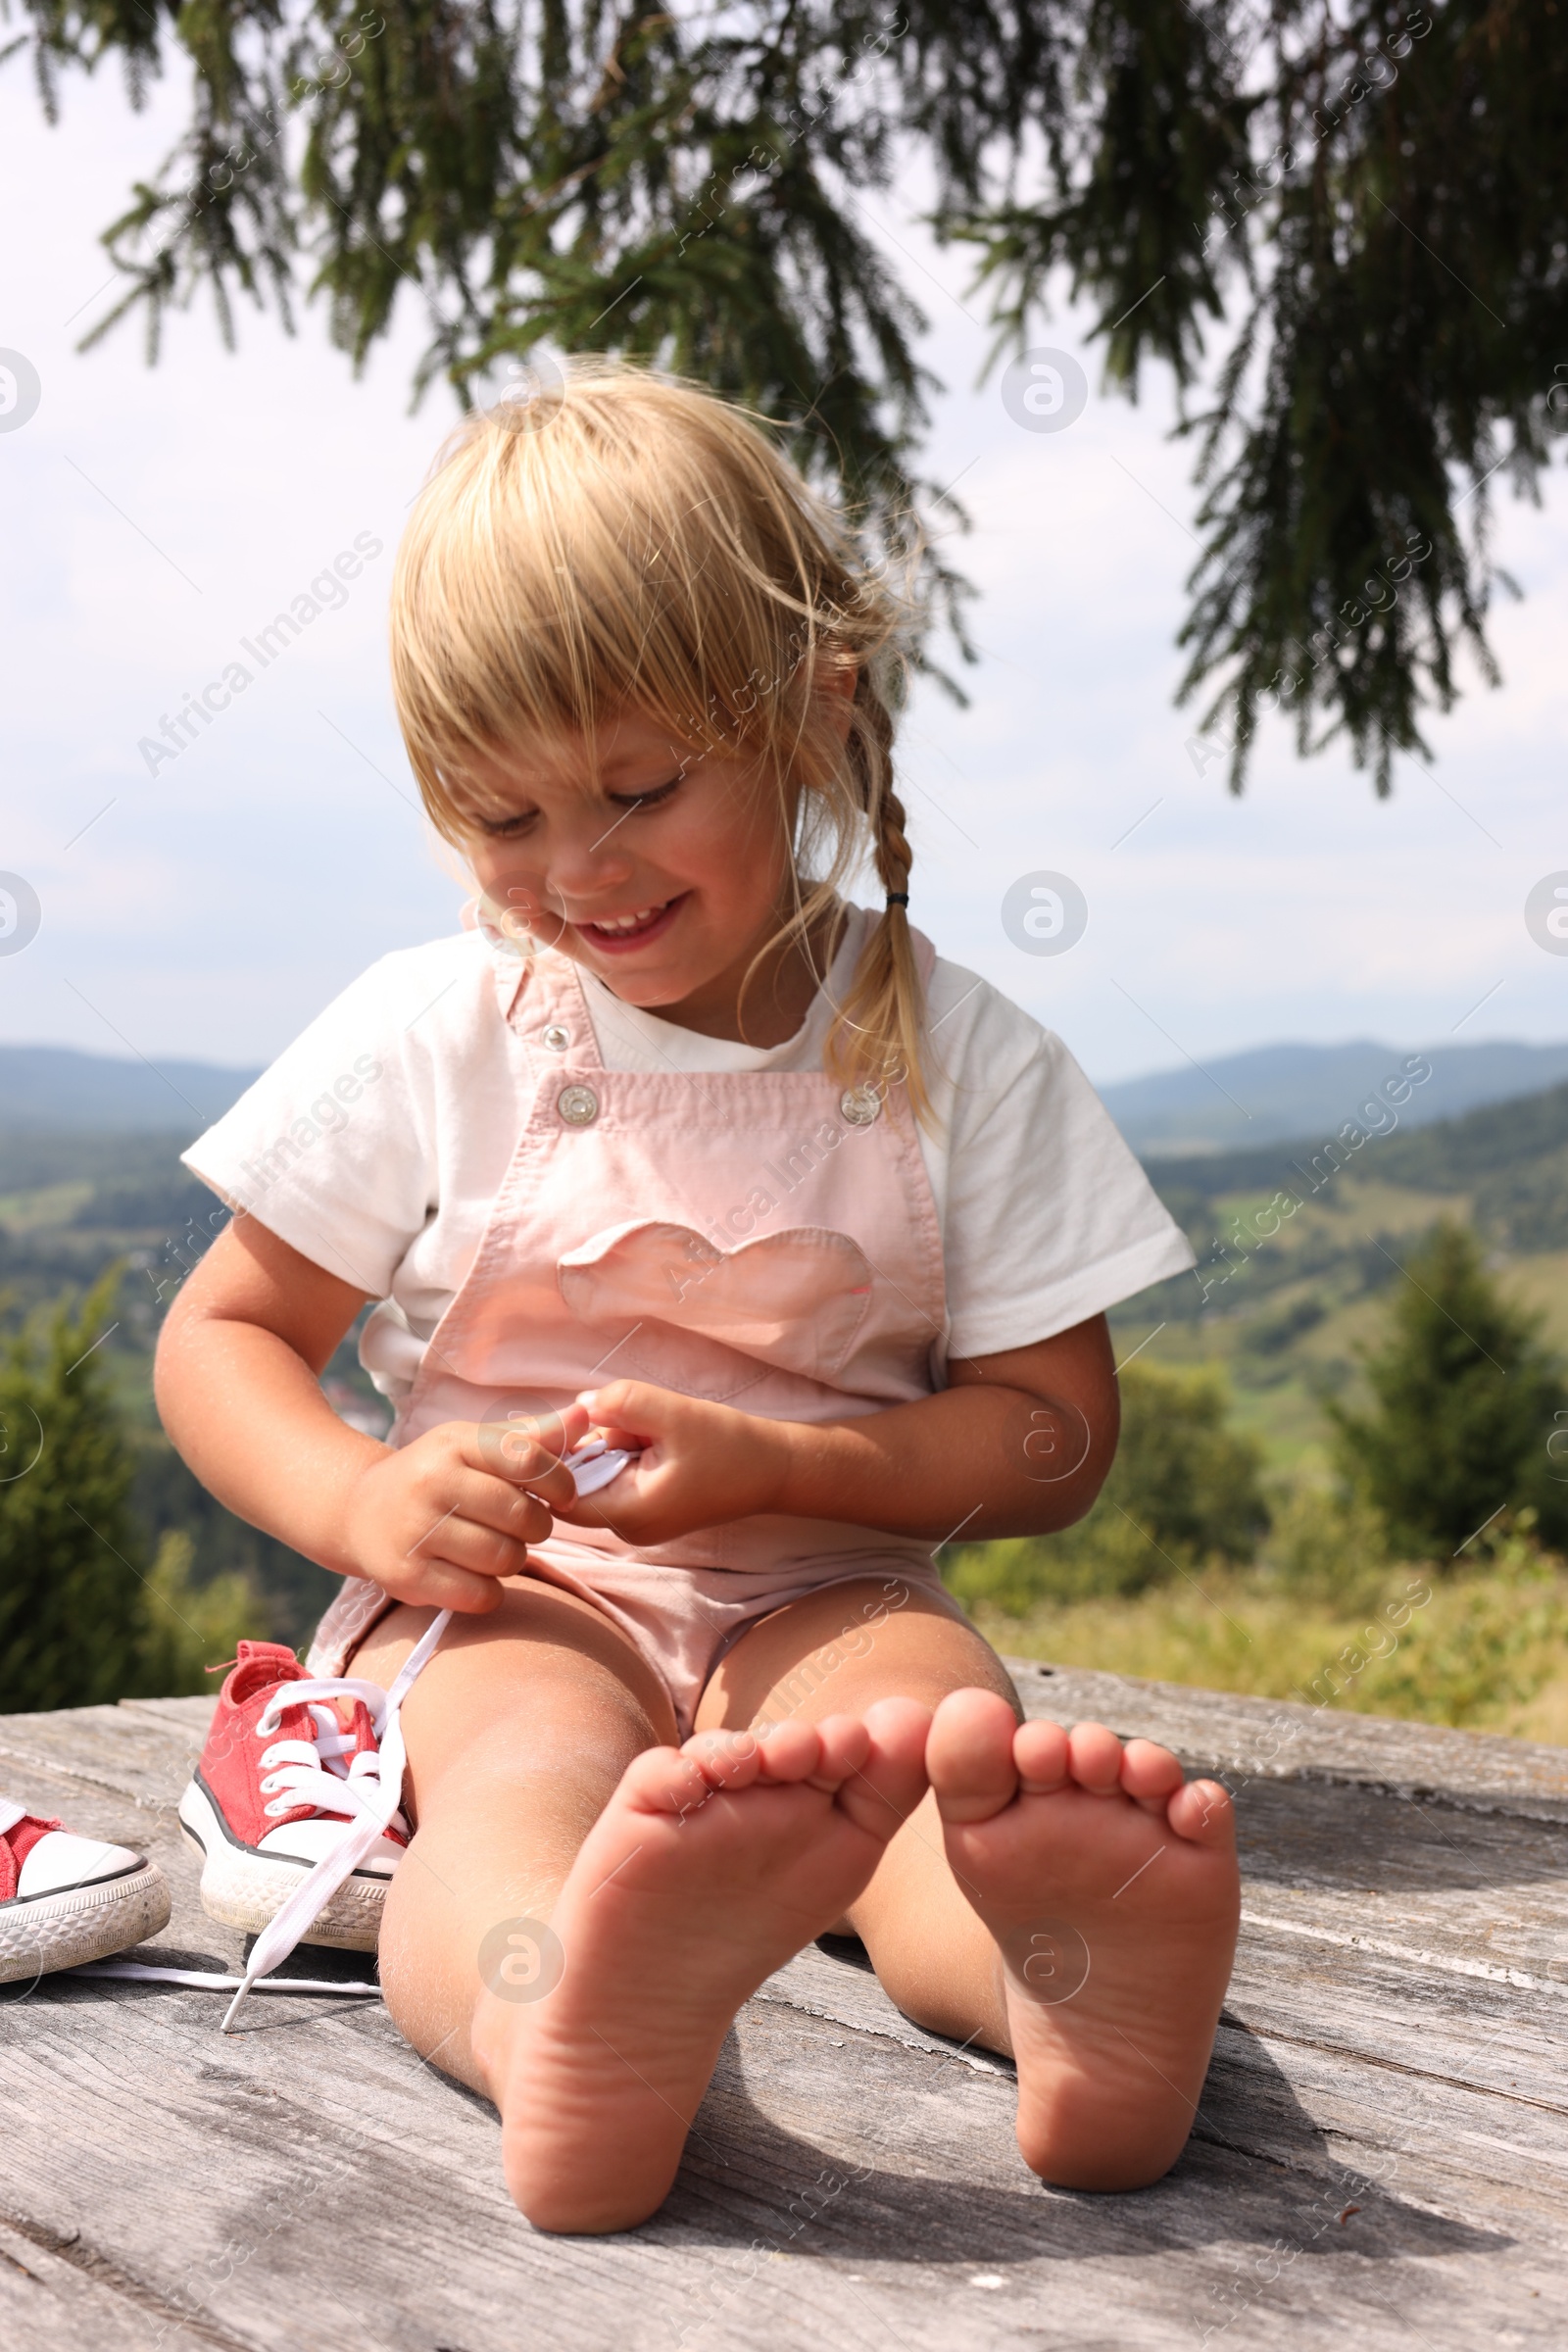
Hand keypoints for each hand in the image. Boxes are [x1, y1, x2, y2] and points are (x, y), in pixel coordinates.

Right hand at [338, 1405, 589, 1610]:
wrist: (359, 1512)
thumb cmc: (434, 1475)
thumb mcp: (474, 1444)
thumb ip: (531, 1435)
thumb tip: (583, 1413)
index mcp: (453, 1443)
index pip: (527, 1459)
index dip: (560, 1483)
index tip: (563, 1497)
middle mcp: (430, 1483)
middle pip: (521, 1516)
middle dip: (538, 1526)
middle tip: (526, 1526)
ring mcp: (416, 1531)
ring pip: (505, 1558)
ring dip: (515, 1559)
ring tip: (498, 1548)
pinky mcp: (407, 1576)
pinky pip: (481, 1594)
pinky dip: (490, 1590)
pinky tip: (475, 1574)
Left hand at [559, 1381, 790, 1546]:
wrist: (772, 1468)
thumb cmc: (729, 1445)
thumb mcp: (675, 1413)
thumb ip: (622, 1402)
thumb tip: (578, 1403)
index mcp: (630, 1513)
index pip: (559, 1495)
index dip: (556, 1456)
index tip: (576, 1420)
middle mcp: (627, 1527)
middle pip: (576, 1482)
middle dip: (593, 1443)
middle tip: (633, 1424)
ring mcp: (636, 1521)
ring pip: (597, 1474)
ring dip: (613, 1443)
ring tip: (655, 1431)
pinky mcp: (646, 1508)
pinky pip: (616, 1475)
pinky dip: (627, 1451)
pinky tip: (657, 1441)